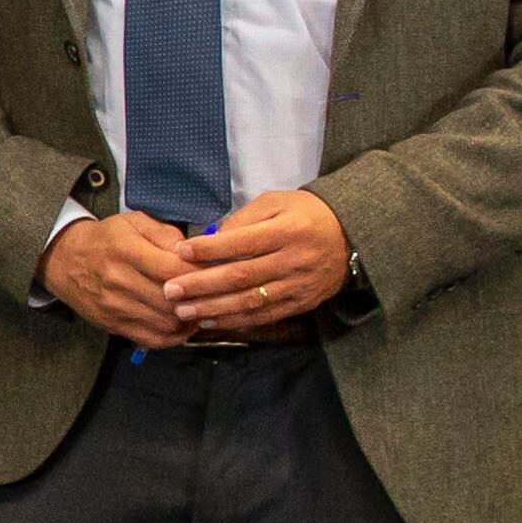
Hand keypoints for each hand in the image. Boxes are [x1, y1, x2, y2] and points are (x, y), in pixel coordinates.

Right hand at [39, 210, 196, 350]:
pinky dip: (175, 336)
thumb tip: (192, 253)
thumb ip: (166, 233)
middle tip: (211, 291)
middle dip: (198, 297)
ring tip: (199, 306)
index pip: (173, 269)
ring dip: (189, 318)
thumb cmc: (106, 239)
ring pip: (167, 322)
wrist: (64, 261)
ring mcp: (115, 307)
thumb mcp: (134, 222)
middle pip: (172, 300)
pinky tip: (182, 323)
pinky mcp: (114, 325)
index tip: (212, 269)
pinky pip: (153, 339)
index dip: (199, 272)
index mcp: (125, 250)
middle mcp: (118, 281)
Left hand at [165, 190, 347, 340]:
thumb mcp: (277, 202)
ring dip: (214, 308)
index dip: (210, 249)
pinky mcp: (301, 303)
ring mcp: (299, 286)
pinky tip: (210, 319)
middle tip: (171, 290)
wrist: (350, 235)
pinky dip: (235, 320)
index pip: (243, 242)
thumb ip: (243, 219)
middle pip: (242, 276)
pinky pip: (264, 315)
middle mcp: (295, 261)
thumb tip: (209, 239)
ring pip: (251, 301)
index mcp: (288, 231)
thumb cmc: (305, 214)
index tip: (180, 252)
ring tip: (183, 310)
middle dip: (202, 285)